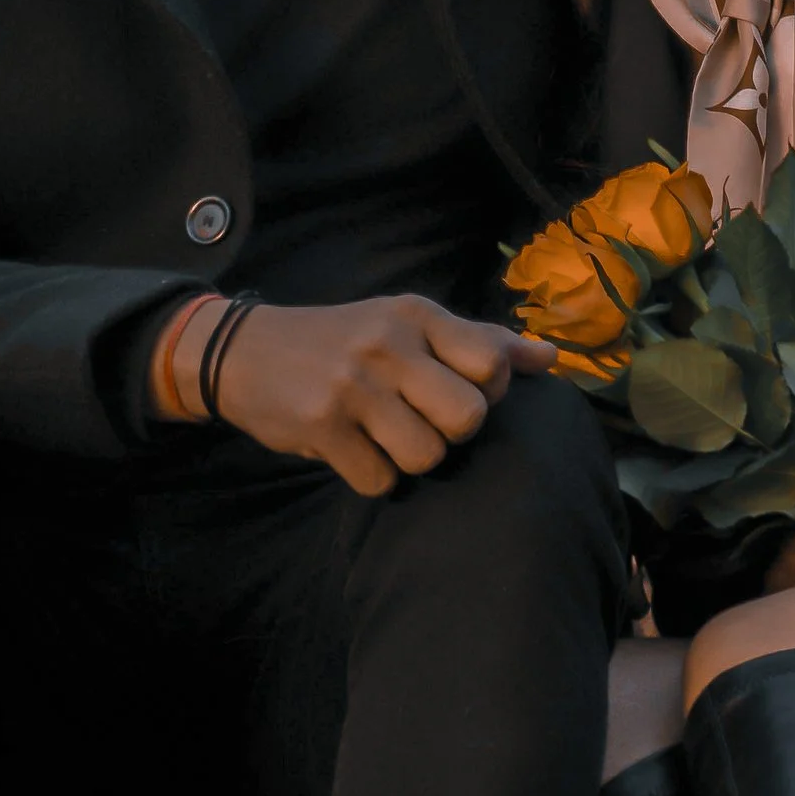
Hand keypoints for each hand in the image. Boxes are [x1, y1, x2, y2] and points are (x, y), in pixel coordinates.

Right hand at [213, 295, 534, 498]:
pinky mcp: (321, 426)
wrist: (243, 352)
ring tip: (385, 437)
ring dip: (411, 460)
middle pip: (468, 419)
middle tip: (423, 422)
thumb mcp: (406, 324)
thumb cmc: (341, 340)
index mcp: (415, 315)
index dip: (487, 392)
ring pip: (427, 457)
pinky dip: (372, 477)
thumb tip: (550, 359)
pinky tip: (353, 450)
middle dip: (452, 434)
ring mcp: (353, 387)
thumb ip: (479, 340)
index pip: (493, 362)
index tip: (456, 389)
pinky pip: (380, 480)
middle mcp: (387, 345)